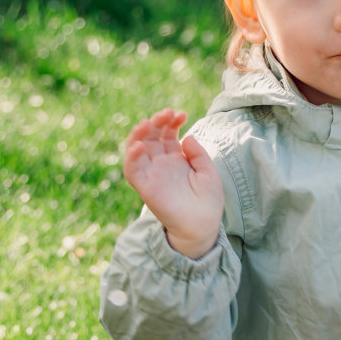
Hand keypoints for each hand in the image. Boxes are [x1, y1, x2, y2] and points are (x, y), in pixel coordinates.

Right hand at [122, 109, 223, 258]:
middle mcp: (162, 164)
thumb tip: (187, 136)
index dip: (172, 121)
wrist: (203, 226)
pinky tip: (139, 146)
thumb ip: (198, 154)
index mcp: (176, 158)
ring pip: (137, 149)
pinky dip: (131, 157)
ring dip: (139, 134)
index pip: (168, 133)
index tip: (182, 114)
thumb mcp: (209, 173)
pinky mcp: (145, 187)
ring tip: (148, 123)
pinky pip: (132, 170)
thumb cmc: (208, 201)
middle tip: (167, 113)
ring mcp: (152, 174)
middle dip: (157, 122)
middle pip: (151, 136)